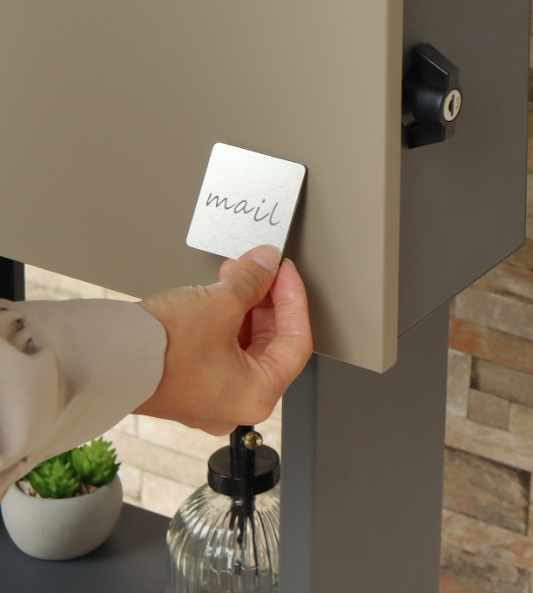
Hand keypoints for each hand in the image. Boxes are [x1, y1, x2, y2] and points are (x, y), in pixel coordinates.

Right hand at [133, 245, 311, 434]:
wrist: (102, 359)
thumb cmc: (158, 351)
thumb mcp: (219, 303)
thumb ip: (253, 280)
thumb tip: (266, 263)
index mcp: (256, 396)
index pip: (296, 343)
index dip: (294, 301)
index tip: (286, 273)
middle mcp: (235, 403)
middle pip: (270, 343)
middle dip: (267, 299)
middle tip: (263, 269)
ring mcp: (210, 395)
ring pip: (244, 344)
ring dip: (245, 305)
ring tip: (237, 273)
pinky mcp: (188, 382)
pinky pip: (220, 347)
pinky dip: (224, 319)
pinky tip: (219, 292)